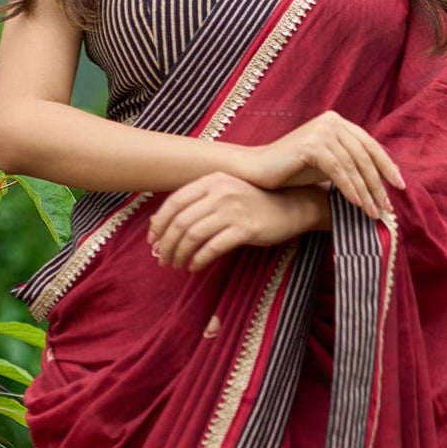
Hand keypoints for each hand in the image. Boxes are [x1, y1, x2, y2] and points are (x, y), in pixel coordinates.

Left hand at [148, 175, 324, 271]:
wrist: (293, 206)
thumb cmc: (255, 201)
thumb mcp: (225, 192)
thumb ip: (196, 201)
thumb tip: (158, 222)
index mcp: (212, 180)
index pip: (174, 202)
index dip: (159, 224)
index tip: (153, 241)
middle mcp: (220, 191)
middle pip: (181, 221)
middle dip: (167, 244)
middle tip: (163, 259)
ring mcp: (233, 209)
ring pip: (193, 235)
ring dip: (180, 254)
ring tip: (177, 265)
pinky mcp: (245, 229)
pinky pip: (213, 248)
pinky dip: (199, 260)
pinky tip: (195, 267)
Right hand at [239, 113, 404, 218]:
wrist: (256, 171)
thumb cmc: (291, 171)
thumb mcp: (327, 164)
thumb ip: (349, 164)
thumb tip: (379, 182)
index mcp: (338, 122)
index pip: (370, 145)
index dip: (387, 166)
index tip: (400, 187)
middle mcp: (331, 121)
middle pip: (365, 155)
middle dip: (379, 184)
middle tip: (387, 207)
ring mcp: (321, 130)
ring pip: (354, 165)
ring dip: (366, 191)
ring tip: (373, 212)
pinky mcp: (312, 144)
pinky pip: (339, 170)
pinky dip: (350, 189)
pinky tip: (357, 205)